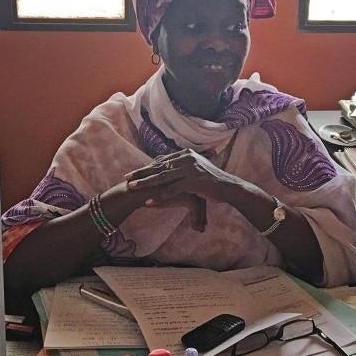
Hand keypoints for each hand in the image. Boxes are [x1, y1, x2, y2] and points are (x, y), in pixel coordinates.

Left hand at [124, 149, 245, 208]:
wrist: (228, 187)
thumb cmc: (211, 180)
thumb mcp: (195, 168)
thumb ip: (181, 165)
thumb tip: (164, 162)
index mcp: (186, 154)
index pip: (162, 160)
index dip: (147, 167)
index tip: (134, 172)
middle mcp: (186, 158)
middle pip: (159, 166)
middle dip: (141, 173)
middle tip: (126, 178)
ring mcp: (190, 169)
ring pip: (162, 177)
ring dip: (145, 183)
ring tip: (132, 187)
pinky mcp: (193, 181)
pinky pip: (172, 190)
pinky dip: (159, 196)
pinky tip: (149, 202)